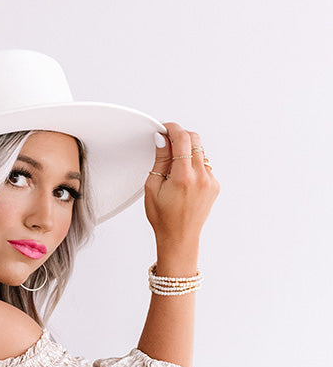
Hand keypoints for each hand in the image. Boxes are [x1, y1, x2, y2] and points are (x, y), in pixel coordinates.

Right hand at [144, 122, 219, 255]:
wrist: (180, 238)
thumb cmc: (163, 218)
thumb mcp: (152, 188)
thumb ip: (160, 161)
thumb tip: (162, 140)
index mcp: (183, 177)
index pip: (182, 139)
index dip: (172, 128)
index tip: (165, 129)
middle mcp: (201, 177)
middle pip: (194, 139)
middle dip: (180, 137)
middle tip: (168, 144)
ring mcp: (210, 181)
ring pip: (201, 151)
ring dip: (188, 151)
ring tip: (174, 167)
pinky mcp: (215, 185)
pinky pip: (205, 165)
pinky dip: (194, 164)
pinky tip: (183, 180)